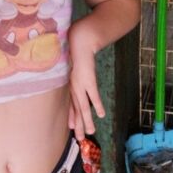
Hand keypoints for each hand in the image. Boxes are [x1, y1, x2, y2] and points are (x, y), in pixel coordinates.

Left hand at [67, 20, 105, 139]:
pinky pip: (92, 92)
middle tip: (79, 139)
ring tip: (89, 133)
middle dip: (78, 124)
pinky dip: (96, 103)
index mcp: (70, 81)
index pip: (71, 101)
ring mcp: (79, 80)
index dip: (72, 115)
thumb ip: (76, 65)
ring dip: (86, 119)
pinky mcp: (86, 76)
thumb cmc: (76, 43)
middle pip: (76, 107)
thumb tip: (76, 67)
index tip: (72, 127)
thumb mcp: (74, 58)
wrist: (80, 33)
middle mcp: (73, 83)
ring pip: (83, 104)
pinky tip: (101, 114)